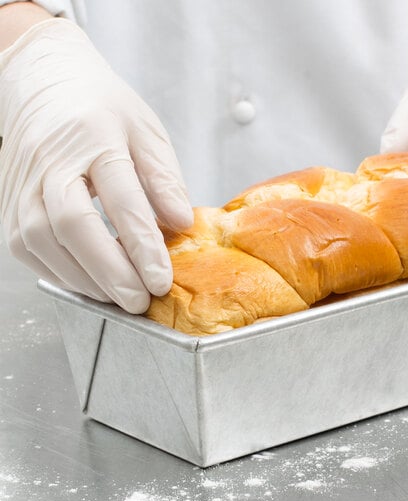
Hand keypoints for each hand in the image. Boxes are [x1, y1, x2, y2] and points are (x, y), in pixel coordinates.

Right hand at [0, 18, 192, 312]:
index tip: (161, 280)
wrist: (43, 83)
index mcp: (95, 136)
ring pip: (43, 241)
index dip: (141, 244)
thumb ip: (164, 179)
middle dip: (109, 271)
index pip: (120, 198)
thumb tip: (181, 224)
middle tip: (139, 302)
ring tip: (119, 299)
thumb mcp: (146, 132)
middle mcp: (52, 160)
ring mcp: (24, 181)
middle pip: (74, 224)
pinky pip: (26, 247)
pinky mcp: (9, 201)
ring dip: (84, 279)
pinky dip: (59, 272)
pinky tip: (89, 284)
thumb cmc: (102, 109)